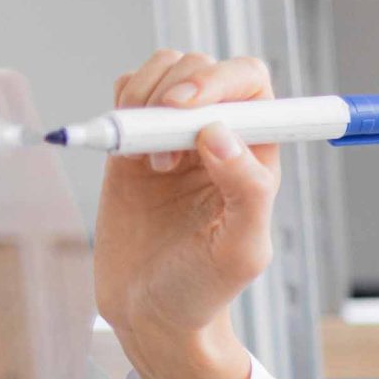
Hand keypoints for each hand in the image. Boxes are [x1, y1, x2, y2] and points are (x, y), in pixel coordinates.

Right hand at [91, 50, 280, 378]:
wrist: (149, 310)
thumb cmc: (203, 289)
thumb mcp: (239, 253)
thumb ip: (246, 192)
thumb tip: (220, 133)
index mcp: (258, 155)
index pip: (251, 82)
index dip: (221, 80)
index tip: (187, 107)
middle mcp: (222, 137)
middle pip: (205, 68)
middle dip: (175, 88)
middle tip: (160, 148)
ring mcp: (177, 135)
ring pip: (166, 70)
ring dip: (146, 96)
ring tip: (145, 158)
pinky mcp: (136, 141)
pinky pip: (129, 90)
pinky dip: (121, 101)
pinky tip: (124, 146)